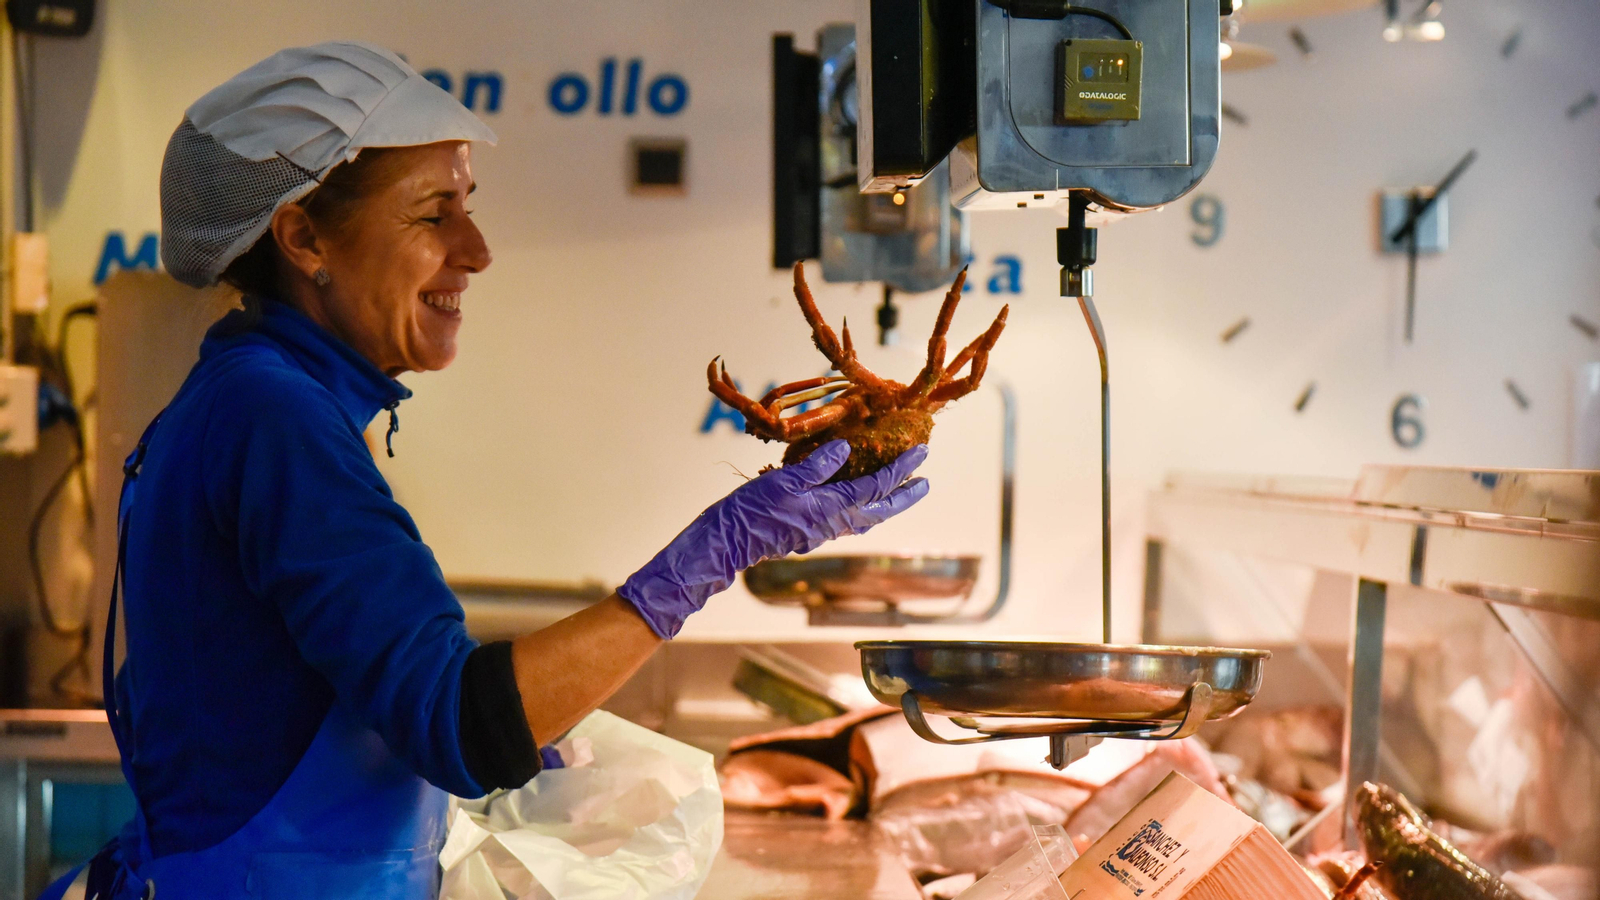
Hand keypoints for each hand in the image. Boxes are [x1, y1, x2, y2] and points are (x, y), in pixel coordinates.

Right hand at [618, 440, 929, 637]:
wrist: (729, 542)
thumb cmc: (752, 509)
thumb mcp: (784, 480)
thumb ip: (817, 465)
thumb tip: (845, 448)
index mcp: (831, 508)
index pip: (876, 486)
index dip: (901, 470)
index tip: (922, 454)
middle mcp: (834, 523)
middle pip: (880, 509)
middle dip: (905, 496)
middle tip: (926, 483)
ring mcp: (823, 531)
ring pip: (866, 518)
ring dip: (888, 504)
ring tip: (902, 492)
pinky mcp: (811, 533)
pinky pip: (849, 520)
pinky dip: (865, 509)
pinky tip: (861, 502)